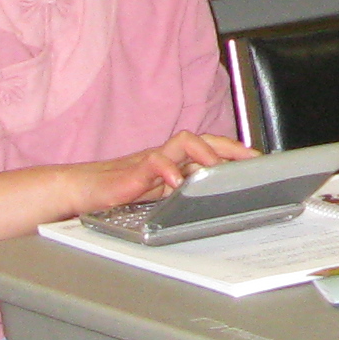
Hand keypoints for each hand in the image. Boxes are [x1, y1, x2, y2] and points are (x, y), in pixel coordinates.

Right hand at [71, 129, 254, 216]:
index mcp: (174, 162)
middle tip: (251, 159)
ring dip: (204, 152)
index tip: (257, 161)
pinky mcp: (133, 171)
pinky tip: (177, 183)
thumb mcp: (158, 196)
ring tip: (217, 168)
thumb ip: (182, 193)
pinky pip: (155, 162)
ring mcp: (151, 160)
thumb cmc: (118, 193)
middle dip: (230, 147)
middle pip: (203, 140)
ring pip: (183, 142)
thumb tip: (214, 199)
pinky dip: (168, 171)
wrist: (80, 190)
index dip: (234, 151)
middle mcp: (166, 156)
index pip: (209, 148)